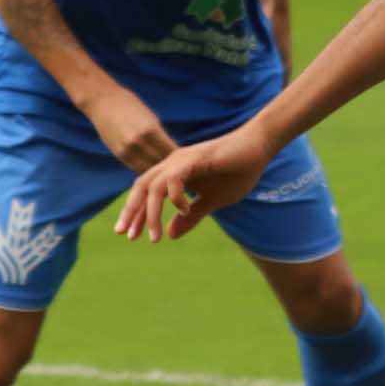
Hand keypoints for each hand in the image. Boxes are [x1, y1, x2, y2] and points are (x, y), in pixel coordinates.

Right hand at [79, 86, 176, 173]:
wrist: (102, 101)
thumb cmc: (132, 106)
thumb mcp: (152, 119)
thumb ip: (162, 137)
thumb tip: (175, 154)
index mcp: (151, 131)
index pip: (172, 153)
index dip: (182, 161)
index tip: (190, 165)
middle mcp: (138, 143)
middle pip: (161, 164)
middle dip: (172, 170)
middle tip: (183, 174)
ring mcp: (127, 150)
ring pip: (149, 170)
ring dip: (159, 174)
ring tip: (170, 177)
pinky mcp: (119, 154)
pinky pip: (136, 168)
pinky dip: (146, 171)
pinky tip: (154, 173)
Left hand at [115, 128, 277, 242]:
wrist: (259, 150)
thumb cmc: (238, 172)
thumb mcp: (213, 202)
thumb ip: (191, 217)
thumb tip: (170, 235)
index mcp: (174, 173)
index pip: (146, 193)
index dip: (136, 214)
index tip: (130, 236)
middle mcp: (171, 165)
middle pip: (140, 188)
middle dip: (131, 212)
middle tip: (126, 235)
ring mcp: (181, 161)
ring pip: (153, 187)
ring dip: (150, 213)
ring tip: (154, 235)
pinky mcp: (194, 159)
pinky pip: (173, 180)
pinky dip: (175, 198)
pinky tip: (185, 211)